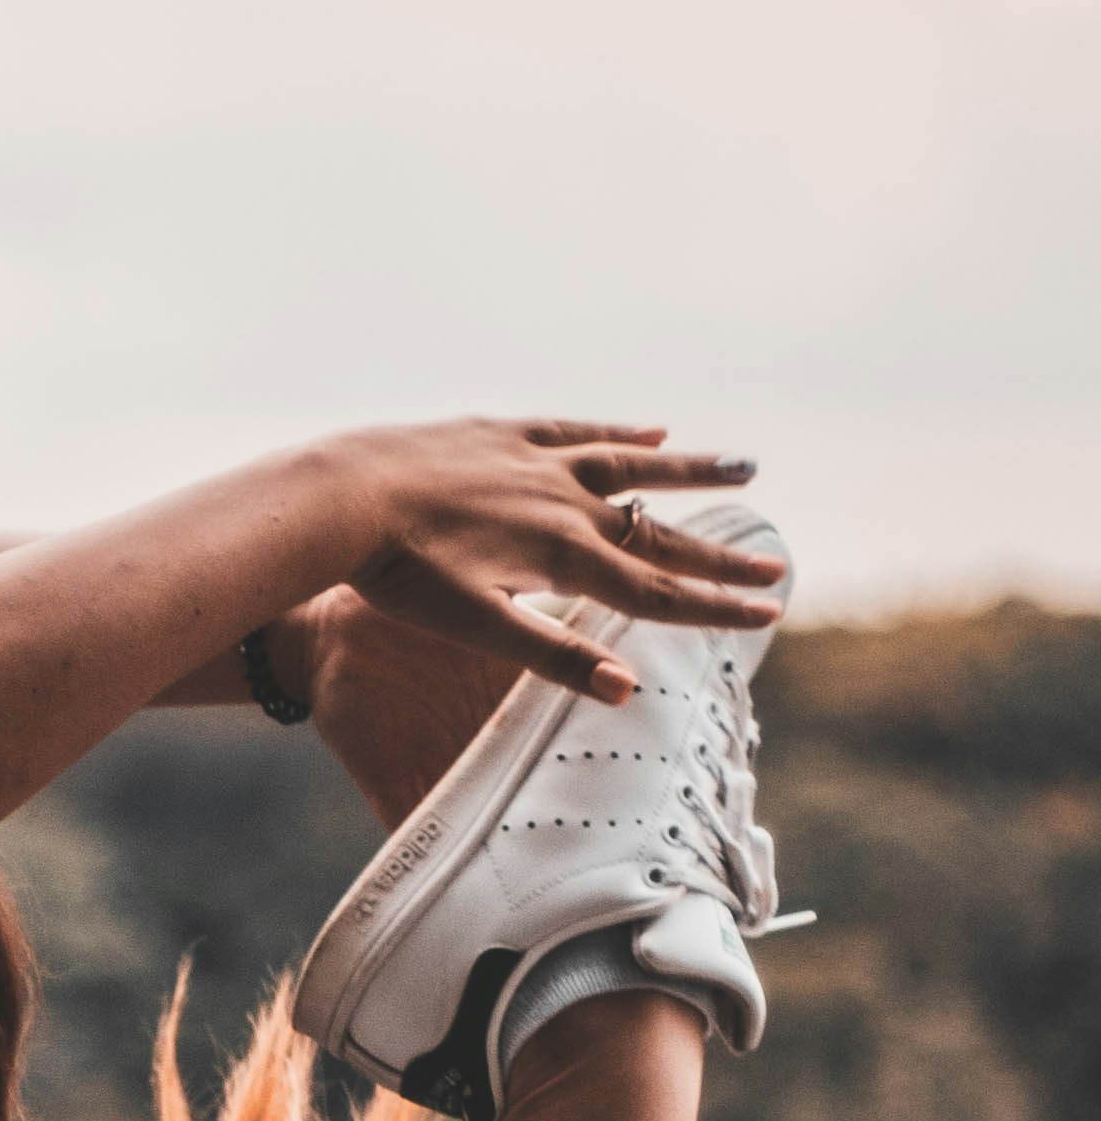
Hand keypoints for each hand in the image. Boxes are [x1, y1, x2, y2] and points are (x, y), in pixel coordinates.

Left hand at [331, 417, 782, 703]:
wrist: (343, 497)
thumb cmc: (399, 574)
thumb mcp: (477, 627)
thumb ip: (554, 655)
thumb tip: (629, 691)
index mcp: (560, 557)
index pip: (655, 590)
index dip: (714, 604)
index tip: (769, 611)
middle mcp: (563, 502)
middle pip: (658, 532)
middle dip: (720, 552)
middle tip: (777, 560)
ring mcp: (536, 461)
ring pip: (632, 465)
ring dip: (691, 469)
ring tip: (746, 464)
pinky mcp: (503, 433)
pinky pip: (576, 430)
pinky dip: (618, 432)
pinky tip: (651, 429)